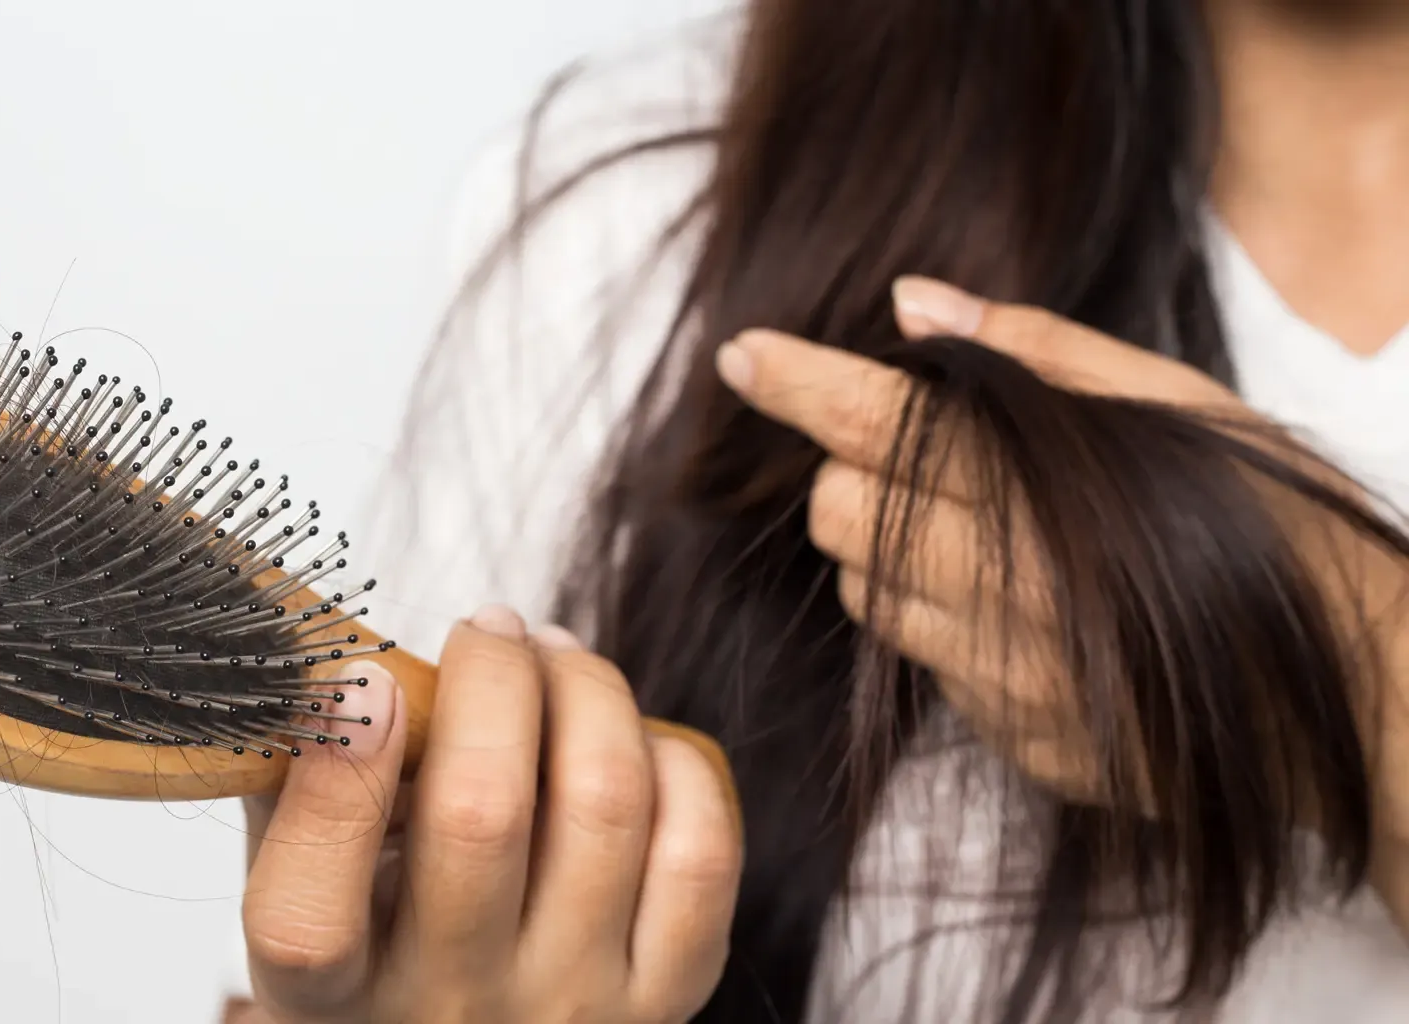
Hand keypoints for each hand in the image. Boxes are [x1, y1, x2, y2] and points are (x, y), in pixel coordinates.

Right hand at [237, 607, 742, 1023]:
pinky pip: (698, 854)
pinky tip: (630, 743)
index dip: (337, 780)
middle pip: (482, 814)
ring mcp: (568, 1005)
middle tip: (487, 631)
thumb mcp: (304, 895)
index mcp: (329, 999)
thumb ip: (297, 790)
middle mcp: (450, 1007)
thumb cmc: (382, 957)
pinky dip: (671, 766)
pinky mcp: (665, 998)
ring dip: (587, 691)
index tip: (363, 678)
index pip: (309, 917)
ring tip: (557, 659)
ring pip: (604, 804)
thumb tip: (327, 652)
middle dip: (494, 677)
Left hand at [713, 275, 1401, 805]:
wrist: (1364, 701)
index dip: (800, 386)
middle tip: (924, 452)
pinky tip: (1027, 608)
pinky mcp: (1017, 742)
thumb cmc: (1281, 529)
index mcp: (1048, 490)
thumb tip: (914, 304)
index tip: (743, 355)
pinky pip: (929, 669)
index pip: (878, 425)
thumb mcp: (1184, 412)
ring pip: (868, 597)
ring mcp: (1009, 679)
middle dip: (857, 471)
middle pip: (843, 514)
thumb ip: (1041, 355)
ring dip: (891, 552)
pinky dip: (947, 625)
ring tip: (984, 530)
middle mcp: (1012, 591)